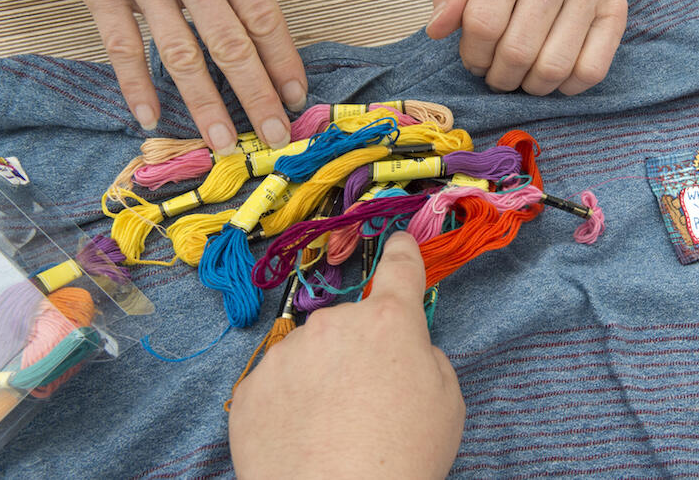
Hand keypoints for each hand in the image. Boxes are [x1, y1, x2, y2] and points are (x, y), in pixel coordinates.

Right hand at [7, 0, 305, 151]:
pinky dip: (136, 85)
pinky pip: (121, 45)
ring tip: (221, 141)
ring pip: (180, 53)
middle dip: (256, 96)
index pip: (264, 15)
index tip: (296, 96)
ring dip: (204, 104)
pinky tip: (150, 117)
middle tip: (273, 135)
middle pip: (230, 43)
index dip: (283, 61)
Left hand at [229, 232, 464, 479]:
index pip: (400, 270)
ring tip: (334, 430)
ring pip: (310, 355)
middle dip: (360, 352)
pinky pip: (277, 386)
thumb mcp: (447, 402)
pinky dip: (289, 406)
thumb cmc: (404, 456)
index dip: (403, 254)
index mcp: (388, 321)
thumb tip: (404, 351)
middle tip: (371, 402)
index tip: (399, 242)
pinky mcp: (251, 389)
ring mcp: (287, 354)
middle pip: (351, 325)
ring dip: (321, 378)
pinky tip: (303, 440)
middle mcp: (334, 324)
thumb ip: (426, 358)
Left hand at [427, 0, 641, 95]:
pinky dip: (566, 87)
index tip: (474, 59)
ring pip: (553, 67)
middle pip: (517, 51)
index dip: (473, 55)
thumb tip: (436, 29)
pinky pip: (590, 71)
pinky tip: (554, 75)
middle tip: (497, 75)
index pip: (483, 23)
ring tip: (522, 77)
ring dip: (531, 86)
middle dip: (499, 77)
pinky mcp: (617, 10)